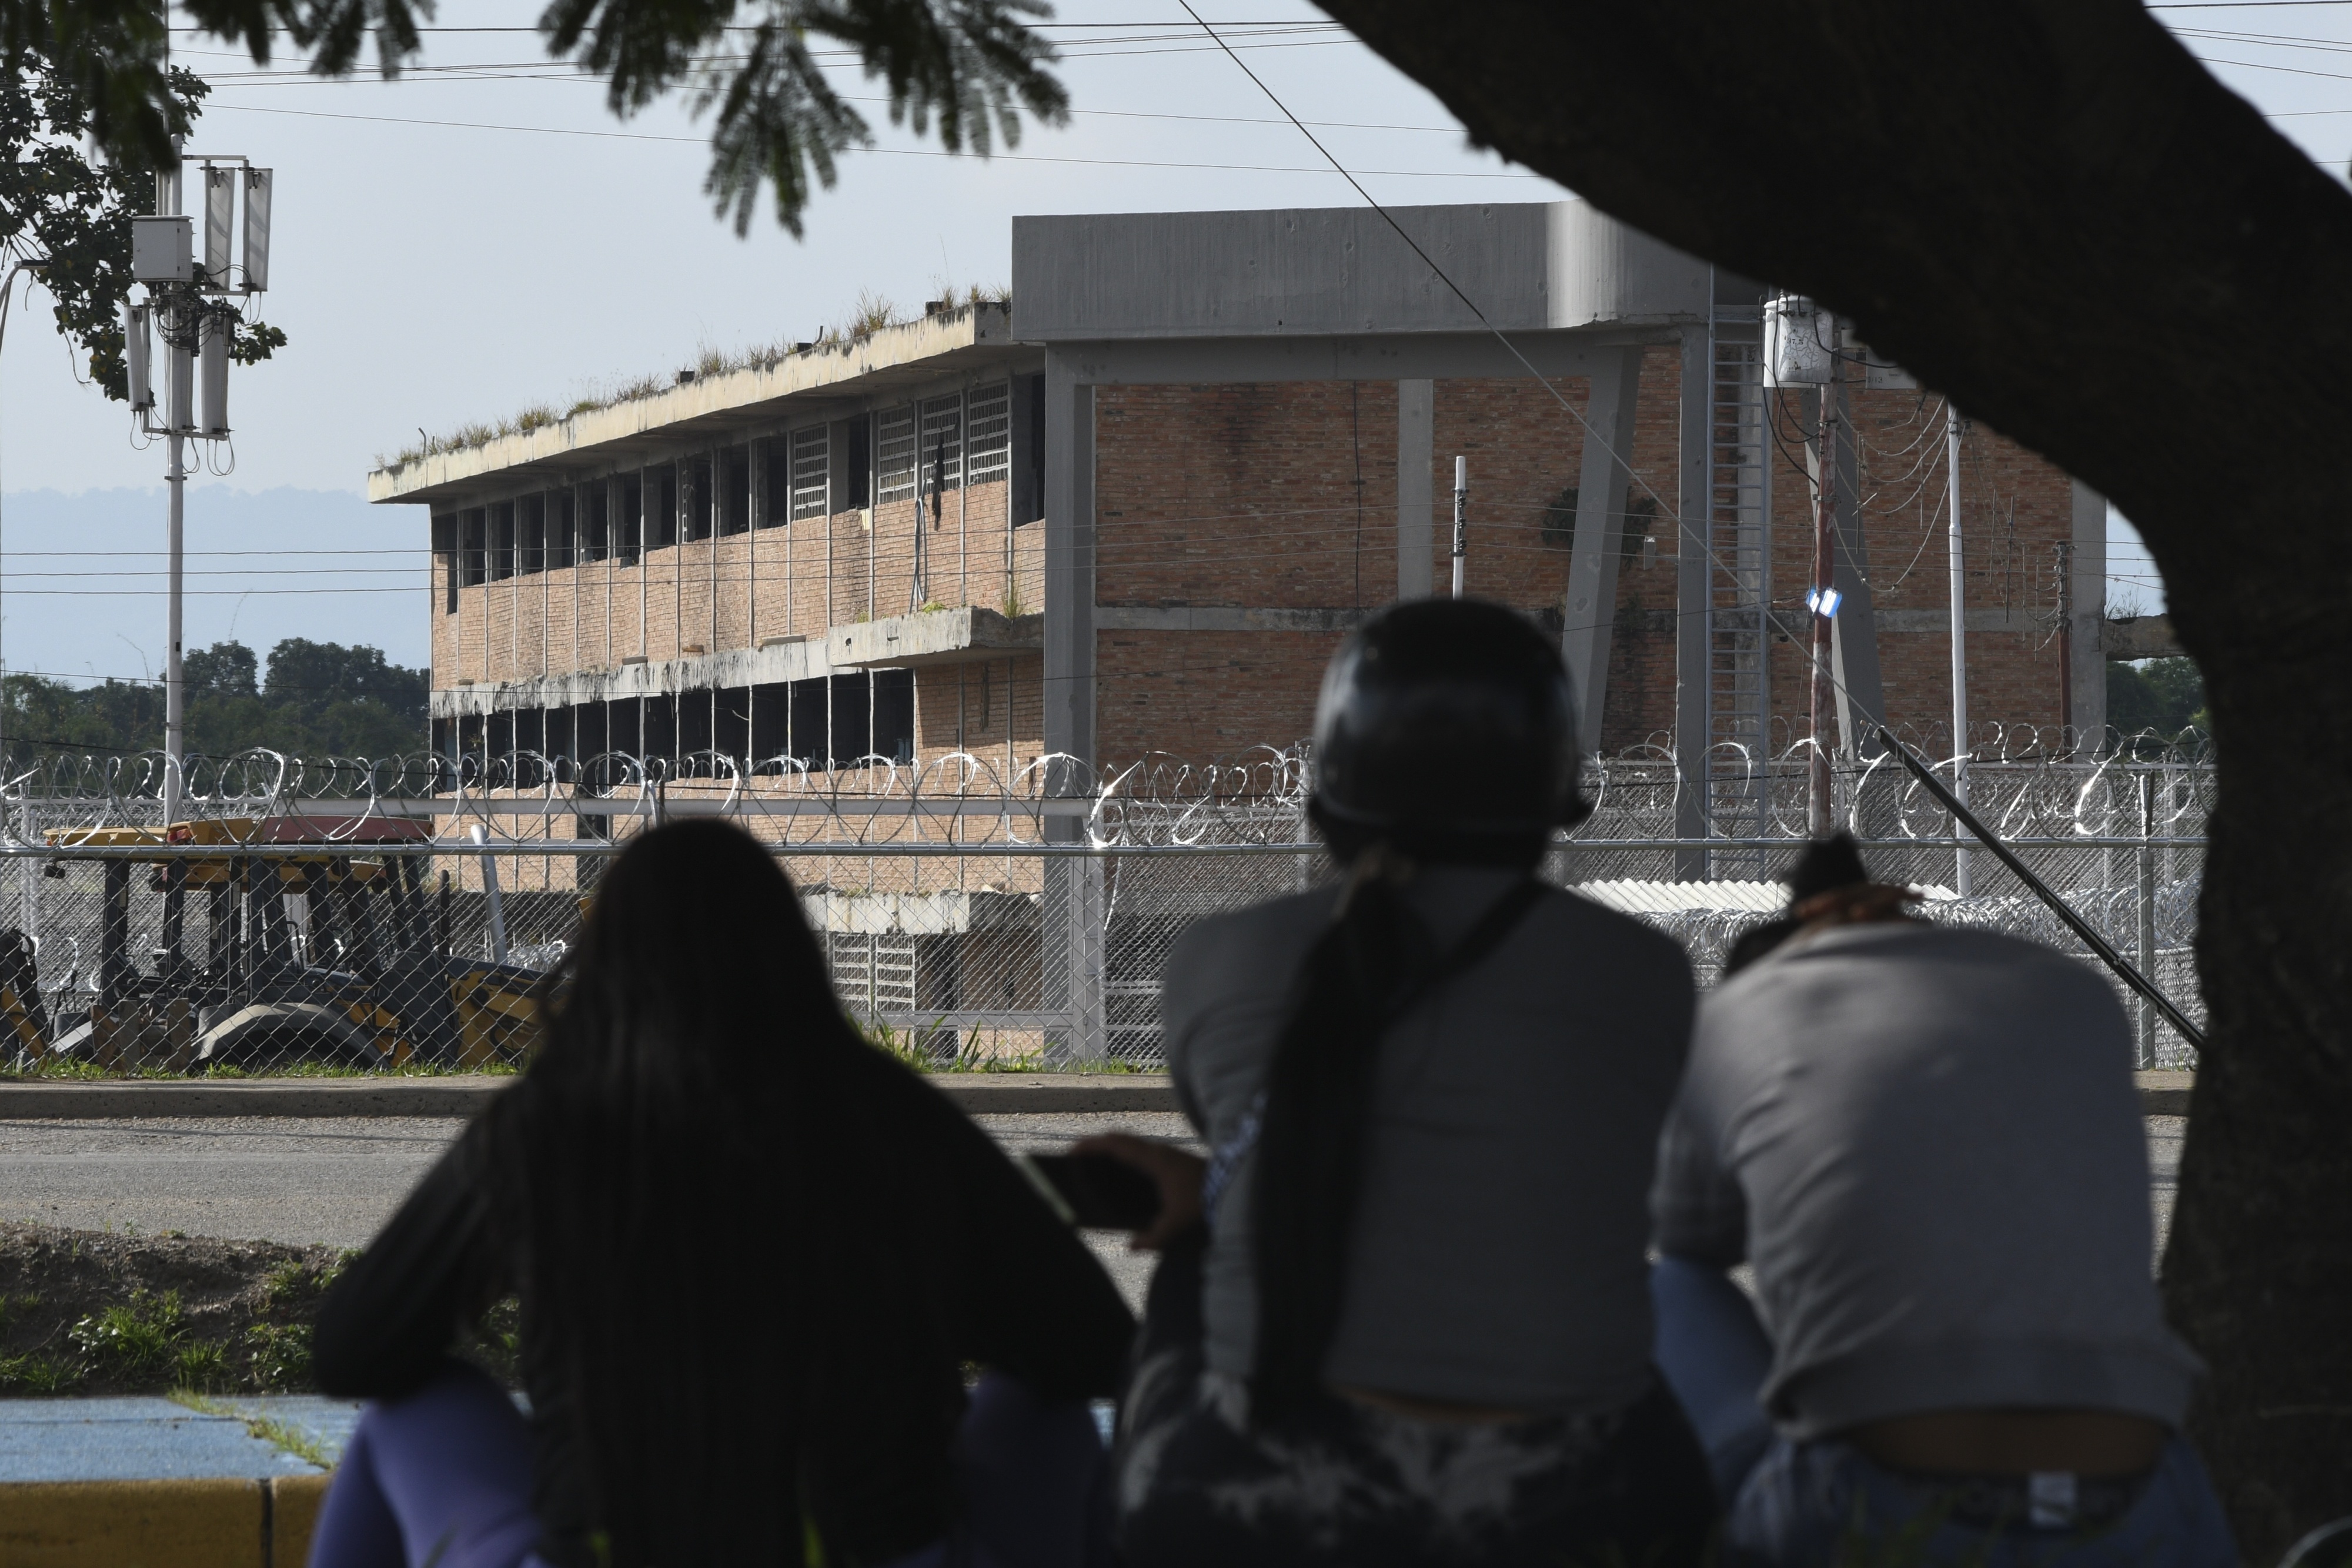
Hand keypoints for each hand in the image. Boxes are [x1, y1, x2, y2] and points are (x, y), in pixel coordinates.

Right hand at [1073, 1132, 1203, 1251]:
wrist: (1233, 1184)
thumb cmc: (1204, 1202)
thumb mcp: (1177, 1223)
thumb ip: (1154, 1237)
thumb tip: (1132, 1246)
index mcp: (1153, 1160)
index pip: (1116, 1145)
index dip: (1092, 1146)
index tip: (1073, 1151)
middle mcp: (1158, 1151)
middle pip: (1121, 1139)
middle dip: (1098, 1145)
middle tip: (1079, 1157)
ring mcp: (1166, 1153)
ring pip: (1132, 1143)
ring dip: (1113, 1149)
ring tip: (1095, 1164)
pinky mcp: (1172, 1159)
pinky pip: (1141, 1151)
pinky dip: (1126, 1155)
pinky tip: (1123, 1173)